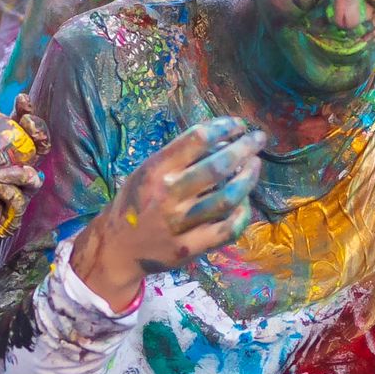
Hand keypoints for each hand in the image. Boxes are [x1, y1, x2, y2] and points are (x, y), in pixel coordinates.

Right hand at [71, 117, 267, 306]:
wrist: (117, 249)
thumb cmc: (137, 202)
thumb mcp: (147, 171)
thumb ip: (179, 156)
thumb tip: (221, 136)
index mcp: (155, 170)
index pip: (197, 139)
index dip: (224, 127)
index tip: (238, 124)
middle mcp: (168, 195)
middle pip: (218, 167)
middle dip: (244, 148)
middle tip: (258, 139)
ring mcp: (180, 224)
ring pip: (227, 198)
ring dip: (248, 178)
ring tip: (255, 165)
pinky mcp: (191, 248)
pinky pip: (228, 229)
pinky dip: (243, 213)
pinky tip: (245, 201)